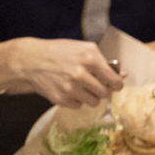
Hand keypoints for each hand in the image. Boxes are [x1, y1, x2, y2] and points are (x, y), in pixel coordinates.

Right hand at [4, 38, 122, 109]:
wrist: (31, 61)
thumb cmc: (59, 53)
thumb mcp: (83, 49)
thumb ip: (103, 62)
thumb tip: (123, 75)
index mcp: (90, 57)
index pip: (114, 80)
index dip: (116, 85)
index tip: (115, 85)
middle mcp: (82, 73)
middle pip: (105, 93)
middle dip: (101, 90)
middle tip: (94, 84)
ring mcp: (71, 88)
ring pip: (94, 102)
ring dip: (90, 97)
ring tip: (80, 87)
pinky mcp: (61, 99)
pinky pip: (79, 105)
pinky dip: (75, 100)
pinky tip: (67, 89)